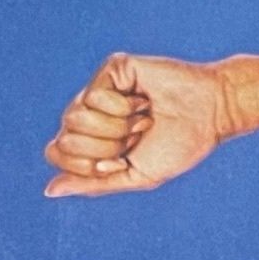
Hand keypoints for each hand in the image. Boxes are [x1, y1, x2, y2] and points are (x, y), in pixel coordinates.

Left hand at [43, 52, 231, 196]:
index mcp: (91, 140)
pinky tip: (143, 101)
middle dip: (105, 147)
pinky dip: (122, 108)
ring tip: (142, 119)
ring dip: (115, 128)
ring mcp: (99, 89)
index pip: (57, 154)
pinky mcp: (111, 69)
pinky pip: (93, 97)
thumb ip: (91, 184)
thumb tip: (49, 190)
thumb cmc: (177, 147)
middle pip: (65, 140)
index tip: (123, 160)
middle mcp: (90, 113)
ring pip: (75, 118)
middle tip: (136, 136)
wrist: (209, 116)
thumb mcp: (134, 176)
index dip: (88, 166)